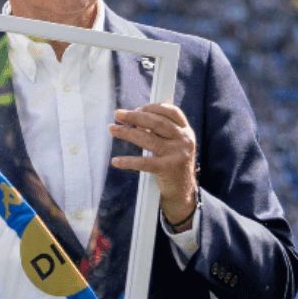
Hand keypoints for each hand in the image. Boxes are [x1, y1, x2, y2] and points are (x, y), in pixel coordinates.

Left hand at [108, 104, 197, 226]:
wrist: (182, 191)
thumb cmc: (172, 163)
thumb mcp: (173, 144)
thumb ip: (160, 130)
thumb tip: (133, 117)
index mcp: (186, 131)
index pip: (171, 112)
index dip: (153, 107)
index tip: (136, 108)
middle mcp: (184, 140)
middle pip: (157, 123)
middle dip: (135, 116)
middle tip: (117, 114)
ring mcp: (177, 154)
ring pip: (148, 139)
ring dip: (127, 133)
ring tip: (112, 129)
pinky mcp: (168, 169)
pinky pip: (144, 163)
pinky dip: (128, 161)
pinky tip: (115, 161)